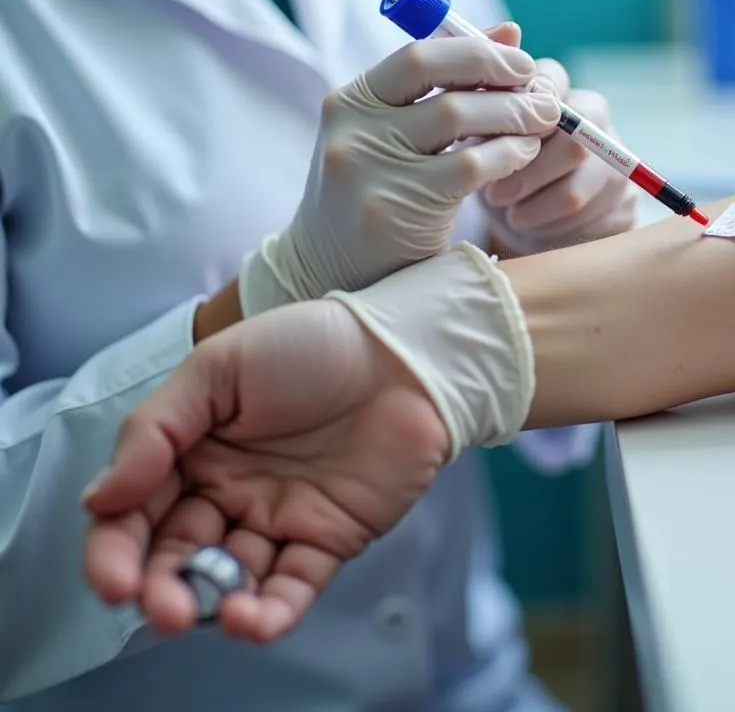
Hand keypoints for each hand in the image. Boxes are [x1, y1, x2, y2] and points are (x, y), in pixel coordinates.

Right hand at [83, 298, 448, 642]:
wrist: (404, 351)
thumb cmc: (310, 345)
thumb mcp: (218, 367)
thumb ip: (155, 430)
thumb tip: (99, 499)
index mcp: (193, 449)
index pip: (136, 511)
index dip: (114, 549)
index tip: (112, 578)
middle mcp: (228, 490)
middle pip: (175, 556)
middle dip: (159, 589)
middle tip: (161, 607)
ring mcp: (278, 517)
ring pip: (230, 580)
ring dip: (213, 607)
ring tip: (213, 614)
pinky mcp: (327, 538)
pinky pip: (292, 587)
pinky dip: (270, 613)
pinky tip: (253, 620)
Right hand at [240, 25, 561, 311]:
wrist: (330, 269)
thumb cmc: (375, 193)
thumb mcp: (394, 134)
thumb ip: (444, 85)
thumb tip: (510, 33)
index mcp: (349, 101)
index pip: (419, 54)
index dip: (478, 52)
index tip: (521, 62)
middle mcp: (352, 129)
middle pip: (444, 85)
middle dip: (505, 85)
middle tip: (545, 98)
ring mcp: (369, 169)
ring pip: (460, 120)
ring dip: (513, 119)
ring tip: (541, 125)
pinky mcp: (394, 208)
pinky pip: (470, 167)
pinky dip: (507, 155)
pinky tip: (521, 156)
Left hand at [481, 59, 636, 254]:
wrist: (515, 221)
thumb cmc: (494, 167)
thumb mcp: (481, 136)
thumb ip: (487, 98)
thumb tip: (507, 36)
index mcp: (561, 93)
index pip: (553, 84)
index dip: (523, 114)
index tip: (492, 142)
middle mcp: (597, 121)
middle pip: (575, 143)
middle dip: (530, 173)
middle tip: (495, 194)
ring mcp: (618, 163)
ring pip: (578, 191)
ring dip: (537, 208)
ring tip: (510, 215)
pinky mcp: (626, 206)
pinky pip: (591, 222)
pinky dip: (554, 230)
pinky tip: (534, 228)